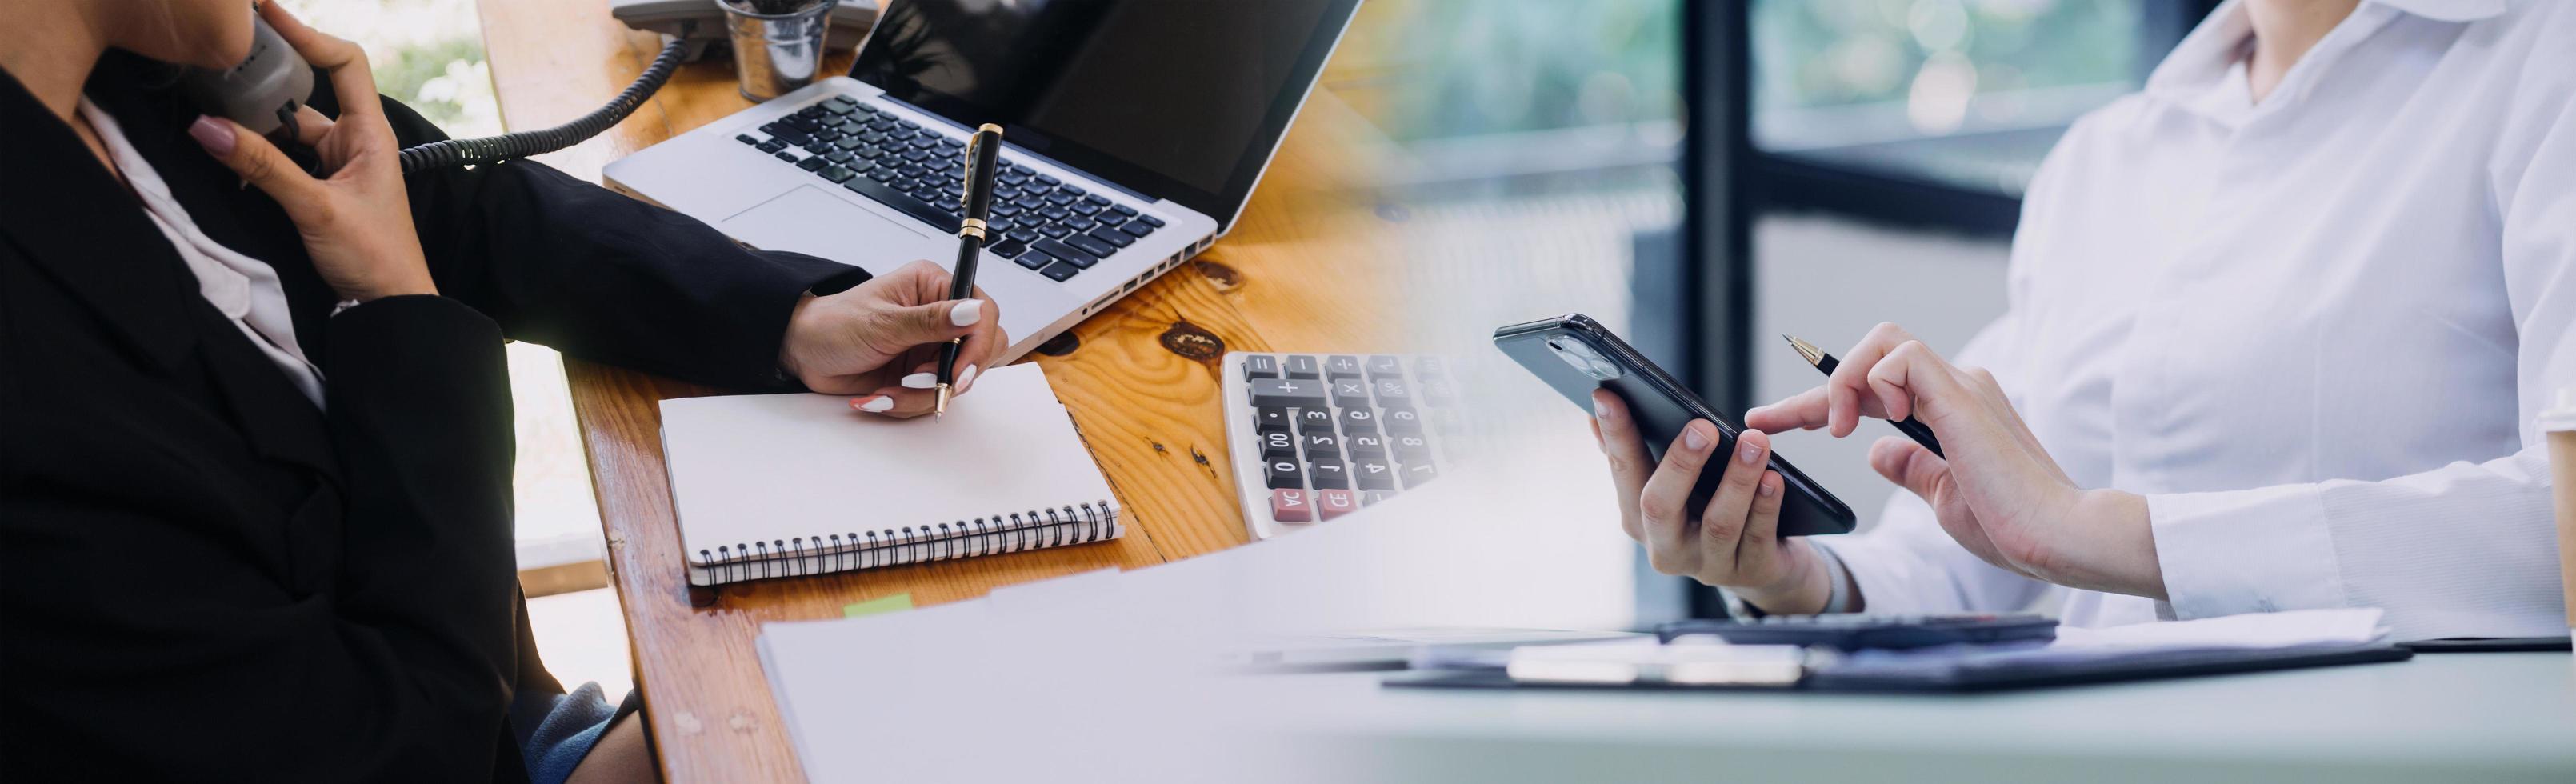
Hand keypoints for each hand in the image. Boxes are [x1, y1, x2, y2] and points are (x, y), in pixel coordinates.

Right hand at [187, 2, 432, 303]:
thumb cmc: (375, 259)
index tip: (264, 13)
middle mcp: (354, 140)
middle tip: (216, 63)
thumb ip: (263, 168)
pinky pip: (279, 156)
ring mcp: (335, 163)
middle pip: (302, 92)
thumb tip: (208, 127)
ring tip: (207, 106)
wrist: (391, 309)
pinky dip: (252, 152)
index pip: (345, 62)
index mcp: (370, 133)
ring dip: (251, 120)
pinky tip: (224, 152)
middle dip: (262, 80)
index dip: (307, 33)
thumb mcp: (316, 209)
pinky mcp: (317, 186)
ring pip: (284, 126)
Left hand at [777, 260, 1008, 417]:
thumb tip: (973, 311)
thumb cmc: (833, 324)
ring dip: (921, 395)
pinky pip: (933, 396)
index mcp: (933, 286)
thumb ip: (931, 321)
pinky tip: (879, 395)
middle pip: (979, 351)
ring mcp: (931, 346)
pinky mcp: (920, 372)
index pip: (983, 313)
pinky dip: (907, 403)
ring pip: (956, 381)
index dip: (978, 346)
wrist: (803, 352)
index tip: (958, 373)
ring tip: (887, 391)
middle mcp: (938, 315)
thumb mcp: (882, 323)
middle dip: (950, 376)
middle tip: (919, 384)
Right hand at [1591, 389, 1834, 612]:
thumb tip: (1597, 410)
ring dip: (1737, 480)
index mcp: (1638, 518)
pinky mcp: (1750, 571)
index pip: (1622, 471)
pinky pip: (1757, 538)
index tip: (1608, 395)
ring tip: (1754, 442)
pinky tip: (1773, 478)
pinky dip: (1765, 506)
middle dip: (1680, 464)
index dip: (1615, 434)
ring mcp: (1708, 565)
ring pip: (1718, 524)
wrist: (1762, 564)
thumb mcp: (1672, 487)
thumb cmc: (1709, 511)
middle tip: (1701, 426)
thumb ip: (1636, 454)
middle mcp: (1666, 547)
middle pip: (1660, 507)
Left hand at [1747, 322, 2162, 597]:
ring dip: (1844, 380)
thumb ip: (1912, 468)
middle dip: (1813, 387)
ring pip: (1884, 340)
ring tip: (1837, 428)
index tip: (1773, 423)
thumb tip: (1877, 451)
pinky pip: (1900, 357)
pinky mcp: (1961, 395)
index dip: (1817, 404)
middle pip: (1871, 358)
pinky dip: (1875, 382)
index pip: (1873, 392)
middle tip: (1770, 422)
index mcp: (1950, 411)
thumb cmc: (2010, 526)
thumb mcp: (1943, 497)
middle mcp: (1957, 388)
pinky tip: (1879, 422)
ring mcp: (1961, 386)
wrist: (2057, 538)